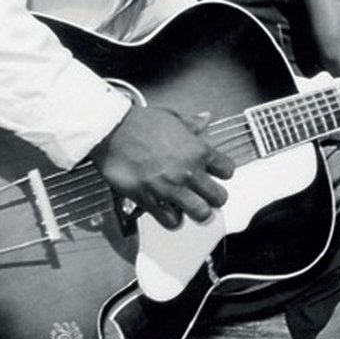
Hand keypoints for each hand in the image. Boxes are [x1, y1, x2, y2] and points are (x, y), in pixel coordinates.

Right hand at [89, 105, 233, 229]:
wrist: (111, 130)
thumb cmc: (140, 123)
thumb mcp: (173, 118)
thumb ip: (192, 124)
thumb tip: (205, 118)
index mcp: (199, 151)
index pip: (228, 170)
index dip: (223, 174)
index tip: (215, 175)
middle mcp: (189, 172)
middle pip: (219, 198)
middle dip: (214, 199)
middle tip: (205, 196)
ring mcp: (170, 187)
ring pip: (200, 213)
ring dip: (197, 212)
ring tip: (190, 207)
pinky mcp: (149, 199)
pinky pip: (170, 221)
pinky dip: (172, 220)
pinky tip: (168, 212)